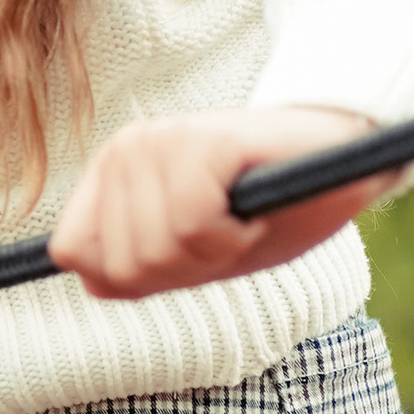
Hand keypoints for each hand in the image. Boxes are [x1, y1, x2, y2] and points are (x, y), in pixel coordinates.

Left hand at [48, 105, 392, 304]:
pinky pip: (194, 224)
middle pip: (125, 265)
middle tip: (229, 229)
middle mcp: (124, 149)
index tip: (188, 250)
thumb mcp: (192, 250)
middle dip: (186, 268)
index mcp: (110, 174)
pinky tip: (256, 205)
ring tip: (244, 212)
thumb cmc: (269, 207)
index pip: (71, 252)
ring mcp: (159, 140)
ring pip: (160, 249)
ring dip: (217, 249)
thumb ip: (133, 260)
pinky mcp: (200, 140)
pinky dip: (234, 234)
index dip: (134, 273)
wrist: (342, 162)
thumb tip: (78, 269)